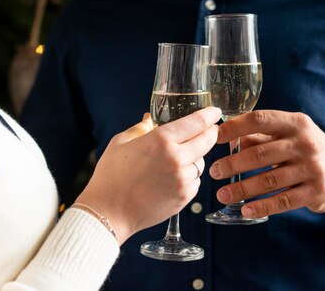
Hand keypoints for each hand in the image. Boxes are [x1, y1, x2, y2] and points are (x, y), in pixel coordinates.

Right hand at [76, 106, 220, 244]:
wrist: (110, 212)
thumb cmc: (111, 176)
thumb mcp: (120, 143)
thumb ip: (141, 128)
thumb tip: (151, 119)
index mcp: (161, 140)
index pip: (195, 122)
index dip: (209, 115)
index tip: (214, 111)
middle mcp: (176, 158)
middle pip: (207, 140)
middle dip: (211, 132)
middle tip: (210, 129)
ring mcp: (183, 179)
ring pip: (202, 162)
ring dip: (196, 156)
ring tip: (180, 157)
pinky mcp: (184, 197)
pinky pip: (195, 180)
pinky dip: (189, 176)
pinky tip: (173, 177)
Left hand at [209, 110, 324, 218]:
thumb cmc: (304, 150)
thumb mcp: (288, 135)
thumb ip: (259, 136)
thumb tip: (225, 137)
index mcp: (296, 123)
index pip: (261, 119)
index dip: (236, 127)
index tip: (215, 137)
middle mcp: (306, 143)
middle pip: (261, 153)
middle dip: (233, 163)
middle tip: (213, 171)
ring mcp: (312, 168)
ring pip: (269, 180)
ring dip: (242, 189)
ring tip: (222, 195)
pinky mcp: (316, 192)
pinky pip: (283, 201)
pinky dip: (262, 206)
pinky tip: (245, 210)